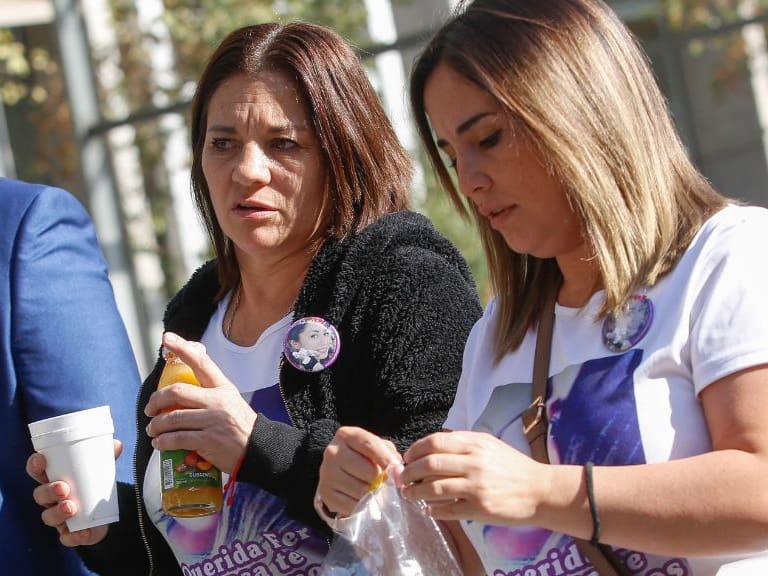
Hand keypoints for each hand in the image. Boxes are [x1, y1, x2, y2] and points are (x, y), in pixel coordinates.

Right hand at [26, 440, 121, 546]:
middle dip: (48, 491)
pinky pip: (66, 538)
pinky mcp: (69, 534)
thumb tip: (116, 445)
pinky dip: (74, 536)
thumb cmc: (95, 483)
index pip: (37, 471)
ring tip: (71, 507)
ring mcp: (58, 517)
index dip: (35, 465)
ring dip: (58, 512)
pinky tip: (83, 533)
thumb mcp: (101, 468)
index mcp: (54, 479)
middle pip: (40, 495)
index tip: (42, 459)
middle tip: (63, 488)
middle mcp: (51, 499)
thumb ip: (107, 456)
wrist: (106, 511)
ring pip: (49, 516)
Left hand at [144, 332, 255, 472]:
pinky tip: (160, 443)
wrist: (259, 449)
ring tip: (152, 430)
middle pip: (177, 392)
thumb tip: (179, 395)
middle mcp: (218, 401)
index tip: (167, 338)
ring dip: (156, 425)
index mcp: (223, 388)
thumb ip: (209, 396)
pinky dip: (163, 442)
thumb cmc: (241, 426)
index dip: (182, 348)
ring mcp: (213, 421)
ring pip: (173, 418)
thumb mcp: (230, 402)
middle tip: (150, 409)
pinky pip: (177, 439)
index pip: (201, 362)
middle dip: (157, 400)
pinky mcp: (208, 441)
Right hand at [316, 426, 401, 517]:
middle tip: (382, 482)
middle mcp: (332, 452)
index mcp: (346, 435)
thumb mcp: (377, 448)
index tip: (399, 472)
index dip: (388, 460)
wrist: (339, 470)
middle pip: (369, 471)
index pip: (371, 445)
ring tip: (372, 490)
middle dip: (380, 479)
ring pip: (362, 491)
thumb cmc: (364, 456)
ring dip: (372, 494)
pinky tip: (360, 499)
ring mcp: (326, 473)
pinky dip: (361, 506)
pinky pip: (352, 506)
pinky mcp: (325, 493)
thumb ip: (389, 455)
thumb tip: (398, 473)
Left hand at [401, 430, 547, 524]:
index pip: (434, 442)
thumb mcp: (489, 445)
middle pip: (429, 464)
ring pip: (434, 488)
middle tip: (402, 478)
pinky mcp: (480, 508)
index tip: (407, 458)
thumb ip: (462, 444)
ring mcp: (477, 486)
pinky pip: (447, 509)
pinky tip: (429, 509)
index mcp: (475, 443)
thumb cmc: (512, 467)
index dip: (415, 450)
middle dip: (409, 472)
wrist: (540, 490)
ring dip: (415, 492)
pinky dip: (433, 510)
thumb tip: (429, 449)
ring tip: (409, 495)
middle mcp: (474, 463)